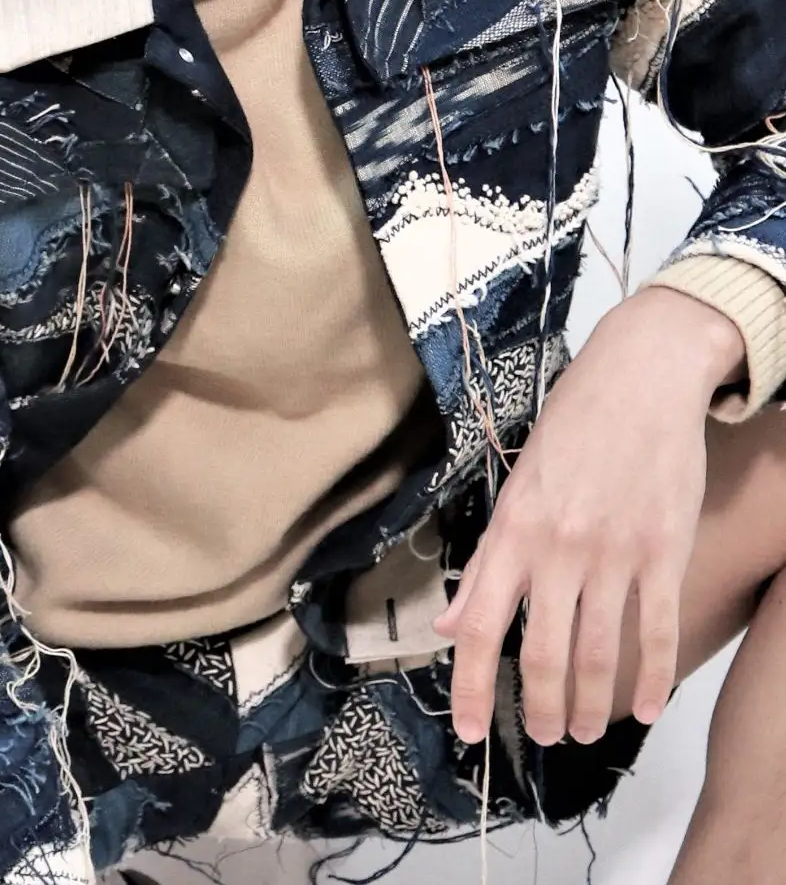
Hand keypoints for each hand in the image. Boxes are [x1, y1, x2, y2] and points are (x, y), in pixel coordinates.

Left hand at [434, 287, 745, 747]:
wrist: (641, 377)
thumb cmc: (573, 425)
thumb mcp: (516, 484)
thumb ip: (486, 562)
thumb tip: (450, 623)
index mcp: (512, 530)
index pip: (479, 624)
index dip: (471, 687)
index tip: (471, 731)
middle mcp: (558, 548)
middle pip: (541, 653)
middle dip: (540, 709)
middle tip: (544, 736)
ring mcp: (614, 552)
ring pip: (598, 653)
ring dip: (590, 704)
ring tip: (585, 730)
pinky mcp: (663, 551)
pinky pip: (658, 629)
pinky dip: (652, 677)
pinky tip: (647, 707)